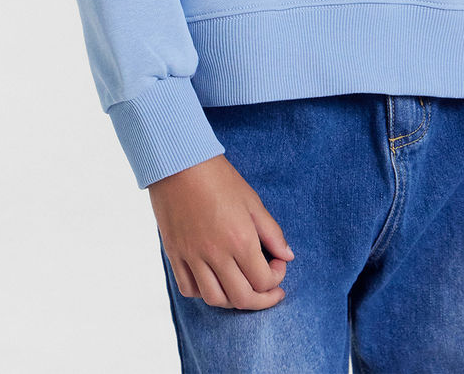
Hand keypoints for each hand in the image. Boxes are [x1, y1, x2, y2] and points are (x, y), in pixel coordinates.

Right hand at [148, 154, 295, 309]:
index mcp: (240, 239)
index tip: (276, 263)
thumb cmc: (219, 178)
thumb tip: (288, 257)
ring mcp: (192, 256)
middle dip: (261, 299)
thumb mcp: (252, 201)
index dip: (276, 277)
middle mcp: (216, 254)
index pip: (263, 281)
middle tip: (268, 290)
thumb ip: (272, 232)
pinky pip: (188, 289)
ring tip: (242, 287)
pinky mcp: (175, 254)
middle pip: (242, 298)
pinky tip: (214, 281)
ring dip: (233, 300)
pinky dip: (203, 293)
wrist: (179, 163)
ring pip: (215, 299)